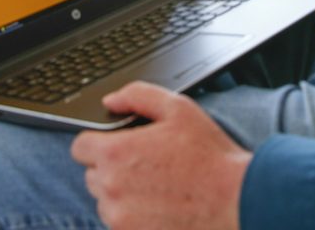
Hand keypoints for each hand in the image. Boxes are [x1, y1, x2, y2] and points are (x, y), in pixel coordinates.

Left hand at [71, 82, 250, 229]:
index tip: (117, 144)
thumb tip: (111, 101)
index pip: (80, 146)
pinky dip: (133, 215)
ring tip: (156, 185)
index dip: (98, 141)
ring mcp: (119, 217)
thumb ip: (137, 96)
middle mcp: (110, 187)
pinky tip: (160, 204)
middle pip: (92, 174)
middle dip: (112, 167)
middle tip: (146, 163)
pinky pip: (120, 222)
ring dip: (121, 193)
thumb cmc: (209, 155)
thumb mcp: (178, 109)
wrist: (235, 200)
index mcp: (115, 153)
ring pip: (105, 201)